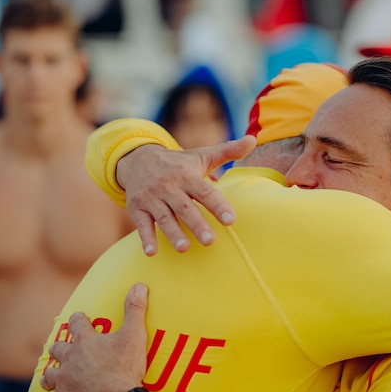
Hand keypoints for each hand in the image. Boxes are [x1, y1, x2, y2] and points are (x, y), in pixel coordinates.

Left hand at [36, 283, 149, 391]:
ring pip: (49, 376)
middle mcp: (70, 358)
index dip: (77, 319)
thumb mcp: (134, 335)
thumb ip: (135, 309)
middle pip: (58, 349)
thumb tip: (139, 285)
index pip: (76, 323)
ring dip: (50, 376)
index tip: (78, 318)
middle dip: (60, 348)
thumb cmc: (124, 367)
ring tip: (51, 378)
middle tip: (63, 350)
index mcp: (85, 341)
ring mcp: (64, 380)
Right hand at [117, 136, 256, 254]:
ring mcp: (152, 198)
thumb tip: (253, 140)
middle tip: (210, 241)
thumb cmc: (178, 163)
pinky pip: (142, 224)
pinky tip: (152, 252)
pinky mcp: (137, 208)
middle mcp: (169, 186)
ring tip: (184, 248)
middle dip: (197, 224)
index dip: (218, 205)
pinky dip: (146, 238)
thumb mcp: (202, 156)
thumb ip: (228, 151)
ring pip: (164, 217)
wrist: (138, 159)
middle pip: (184, 207)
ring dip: (173, 233)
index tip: (231, 220)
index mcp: (187, 175)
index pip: (205, 192)